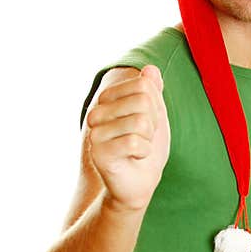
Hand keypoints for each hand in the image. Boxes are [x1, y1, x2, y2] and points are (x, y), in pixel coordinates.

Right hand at [86, 65, 170, 211]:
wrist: (139, 182)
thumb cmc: (146, 147)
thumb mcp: (155, 115)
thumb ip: (153, 92)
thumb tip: (151, 69)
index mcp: (107, 100)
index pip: (143, 85)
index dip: (155, 106)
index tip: (148, 123)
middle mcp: (96, 113)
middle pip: (143, 101)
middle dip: (154, 123)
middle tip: (143, 138)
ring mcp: (94, 133)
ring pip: (141, 122)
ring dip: (149, 139)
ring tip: (138, 148)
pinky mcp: (98, 153)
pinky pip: (135, 142)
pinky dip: (144, 152)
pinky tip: (135, 158)